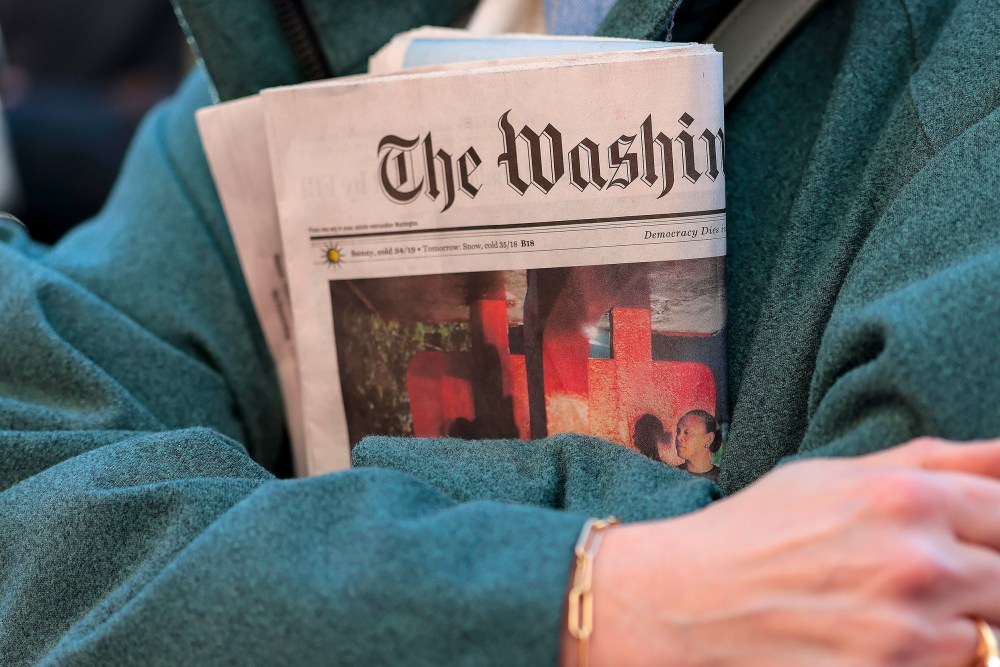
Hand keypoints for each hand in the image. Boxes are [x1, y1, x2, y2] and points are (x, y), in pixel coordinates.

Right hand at [564, 437, 999, 666]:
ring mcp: (905, 633)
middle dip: (980, 582)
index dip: (996, 528)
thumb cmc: (757, 530)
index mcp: (907, 496)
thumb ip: (936, 460)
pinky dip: (923, 658)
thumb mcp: (837, 474)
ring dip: (955, 628)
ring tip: (887, 612)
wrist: (683, 599)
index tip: (974, 540)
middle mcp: (918, 563)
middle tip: (921, 580)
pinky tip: (874, 640)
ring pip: (988, 638)